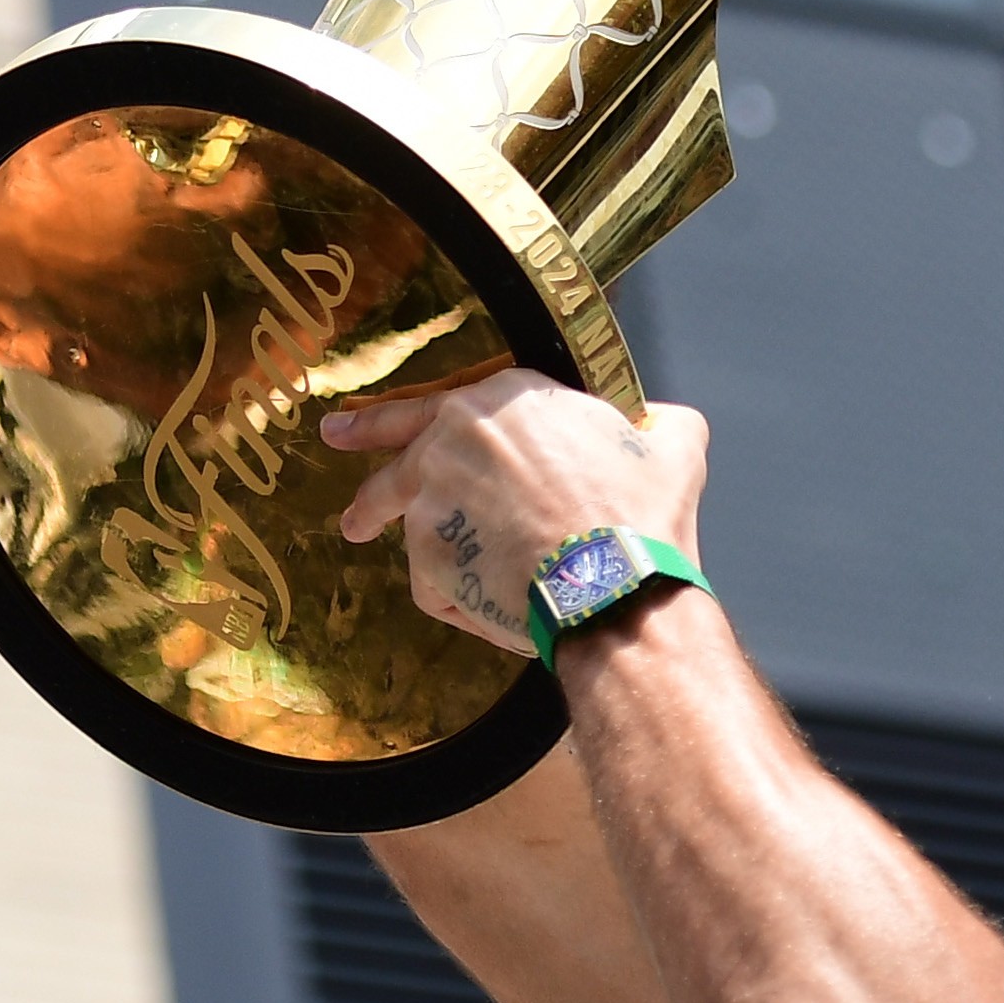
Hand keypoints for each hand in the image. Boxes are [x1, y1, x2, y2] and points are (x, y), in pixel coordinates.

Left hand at [328, 369, 709, 653]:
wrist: (614, 580)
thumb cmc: (641, 512)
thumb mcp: (669, 442)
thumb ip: (655, 423)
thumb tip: (663, 423)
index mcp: (507, 396)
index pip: (445, 396)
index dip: (412, 404)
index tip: (384, 409)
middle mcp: (456, 435)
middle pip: (398, 440)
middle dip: (361, 435)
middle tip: (333, 434)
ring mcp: (432, 495)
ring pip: (403, 512)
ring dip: (382, 519)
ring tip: (356, 529)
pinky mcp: (425, 553)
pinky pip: (432, 579)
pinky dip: (457, 596)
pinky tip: (490, 607)